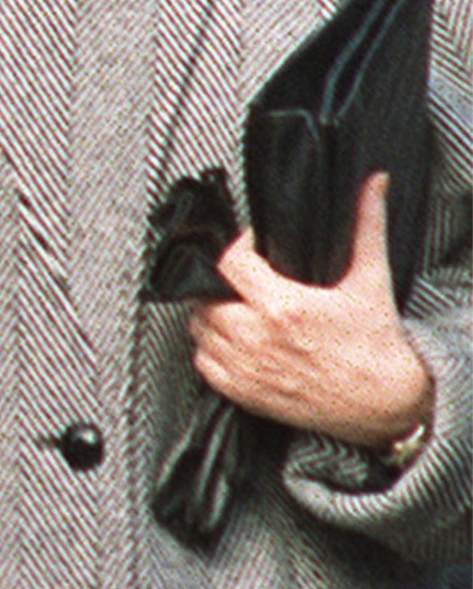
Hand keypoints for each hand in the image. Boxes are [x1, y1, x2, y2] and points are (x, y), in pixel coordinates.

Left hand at [187, 173, 433, 449]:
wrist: (390, 404)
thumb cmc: (378, 345)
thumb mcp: (371, 280)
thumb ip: (366, 226)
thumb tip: (373, 184)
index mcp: (282, 306)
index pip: (226, 262)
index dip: (234, 247)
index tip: (248, 247)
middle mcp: (258, 338)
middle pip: (205, 296)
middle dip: (217, 283)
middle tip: (237, 279)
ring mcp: (249, 369)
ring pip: (198, 330)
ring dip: (209, 315)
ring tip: (232, 306)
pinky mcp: (247, 396)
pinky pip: (203, 367)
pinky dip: (208, 351)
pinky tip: (228, 340)